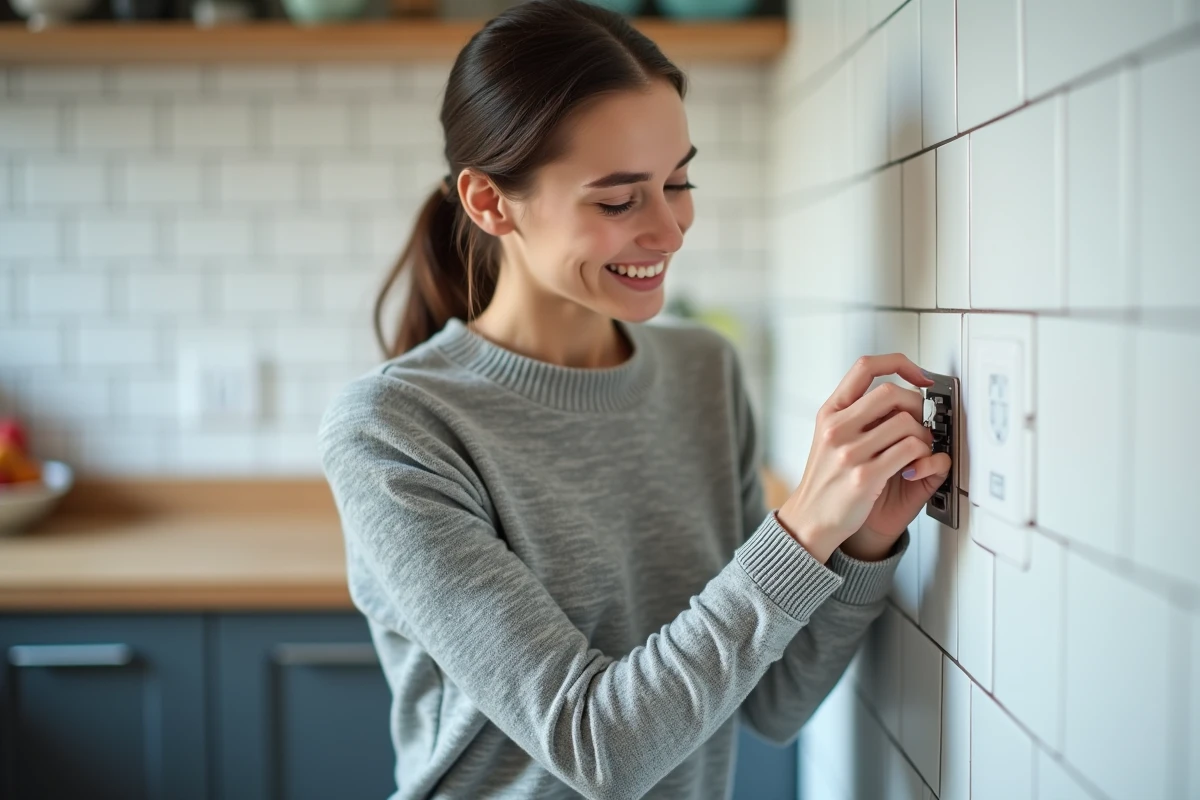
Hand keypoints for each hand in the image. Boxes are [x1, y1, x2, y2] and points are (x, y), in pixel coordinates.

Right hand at [776, 355, 948, 562]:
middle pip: (890, 392)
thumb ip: (857, 413)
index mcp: (830, 412)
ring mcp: (849, 452)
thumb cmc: (826, 479)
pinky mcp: (865, 477)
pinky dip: (922, 456)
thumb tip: (900, 396)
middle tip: (922, 419)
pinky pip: (910, 451)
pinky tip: (914, 465)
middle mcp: (836, 428)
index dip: (899, 363)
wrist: (811, 519)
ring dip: (923, 435)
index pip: (865, 367)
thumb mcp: (830, 436)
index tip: (919, 376)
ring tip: (917, 448)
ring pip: (906, 423)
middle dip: (917, 403)